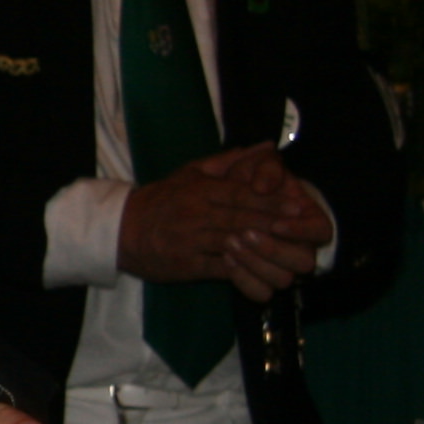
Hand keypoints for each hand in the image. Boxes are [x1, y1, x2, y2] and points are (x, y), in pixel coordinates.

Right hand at [119, 145, 330, 293]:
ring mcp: (190, 240)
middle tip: (301, 230)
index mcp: (200, 190)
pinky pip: (217, 270)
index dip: (270, 201)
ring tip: (288, 255)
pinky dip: (240, 273)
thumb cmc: (163, 200)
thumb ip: (228, 161)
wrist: (122, 230)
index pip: (240, 194)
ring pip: (232, 244)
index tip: (297, 206)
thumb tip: (264, 147)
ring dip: (261, 251)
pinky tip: (260, 276)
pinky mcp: (185, 265)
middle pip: (241, 219)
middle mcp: (196, 213)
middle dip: (273, 225)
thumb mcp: (191, 172)